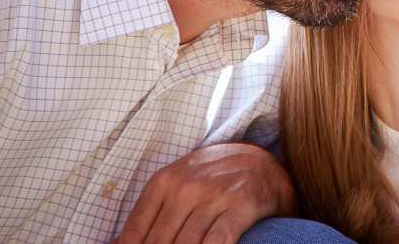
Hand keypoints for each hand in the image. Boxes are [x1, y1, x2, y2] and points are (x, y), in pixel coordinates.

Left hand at [112, 143, 296, 243]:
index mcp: (165, 181)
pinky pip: (218, 239)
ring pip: (186, 243)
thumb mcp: (178, 184)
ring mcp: (215, 195)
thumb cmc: (214, 177)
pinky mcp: (242, 205)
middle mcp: (187, 186)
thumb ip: (149, 214)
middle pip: (159, 241)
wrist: (263, 162)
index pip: (136, 232)